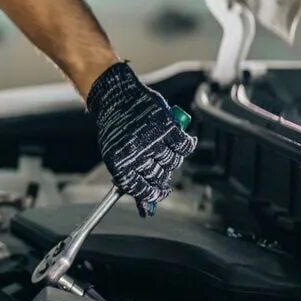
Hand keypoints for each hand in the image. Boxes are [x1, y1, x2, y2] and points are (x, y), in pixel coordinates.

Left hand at [87, 62, 196, 216]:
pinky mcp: (168, 126)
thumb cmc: (116, 126)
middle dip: (161, 176)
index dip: (150, 195)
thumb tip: (145, 204)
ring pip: (173, 163)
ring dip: (170, 159)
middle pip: (158, 177)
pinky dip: (185, 145)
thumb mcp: (114, 154)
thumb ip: (130, 177)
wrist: (116, 96)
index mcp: (119, 163)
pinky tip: (180, 141)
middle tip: (159, 166)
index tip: (157, 195)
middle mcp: (137, 153)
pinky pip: (184, 146)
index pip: (140, 189)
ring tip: (161, 146)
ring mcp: (153, 140)